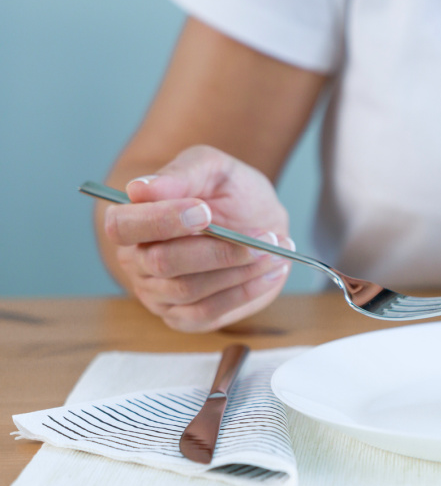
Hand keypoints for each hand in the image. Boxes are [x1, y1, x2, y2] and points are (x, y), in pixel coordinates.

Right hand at [103, 145, 292, 331]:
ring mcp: (158, 293)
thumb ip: (181, 173)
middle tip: (263, 237)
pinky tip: (271, 270)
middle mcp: (137, 260)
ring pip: (189, 290)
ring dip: (239, 269)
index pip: (122, 225)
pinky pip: (207, 313)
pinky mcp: (184, 317)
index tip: (204, 211)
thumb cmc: (230, 193)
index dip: (160, 220)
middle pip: (162, 262)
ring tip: (274, 249)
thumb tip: (139, 189)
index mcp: (135, 219)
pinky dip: (244, 291)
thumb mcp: (214, 168)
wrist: (259, 221)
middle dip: (217, 250)